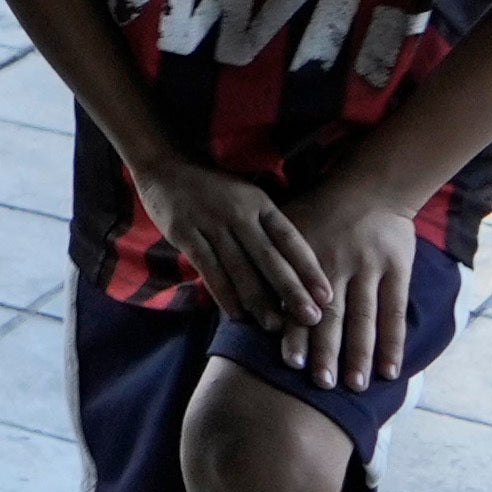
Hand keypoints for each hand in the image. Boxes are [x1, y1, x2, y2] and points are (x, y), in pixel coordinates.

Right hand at [129, 154, 332, 345]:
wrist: (165, 166)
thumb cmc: (214, 188)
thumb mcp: (248, 196)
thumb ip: (269, 224)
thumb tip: (301, 263)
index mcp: (259, 202)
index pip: (290, 238)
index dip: (309, 268)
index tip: (326, 296)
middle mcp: (238, 212)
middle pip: (269, 257)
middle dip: (291, 290)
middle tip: (310, 318)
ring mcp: (210, 223)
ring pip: (239, 268)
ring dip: (258, 300)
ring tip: (274, 326)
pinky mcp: (185, 234)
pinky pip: (208, 269)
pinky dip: (223, 293)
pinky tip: (236, 314)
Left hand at [275, 172, 424, 389]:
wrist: (370, 185)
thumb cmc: (317, 211)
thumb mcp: (286, 226)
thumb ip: (269, 262)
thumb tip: (241, 298)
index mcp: (305, 257)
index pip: (297, 300)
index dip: (295, 331)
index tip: (289, 363)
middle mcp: (337, 265)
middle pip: (331, 315)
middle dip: (327, 352)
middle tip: (322, 385)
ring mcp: (370, 269)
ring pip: (364, 317)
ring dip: (361, 354)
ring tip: (356, 385)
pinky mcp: (397, 271)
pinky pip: (394, 311)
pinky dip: (394, 342)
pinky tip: (391, 371)